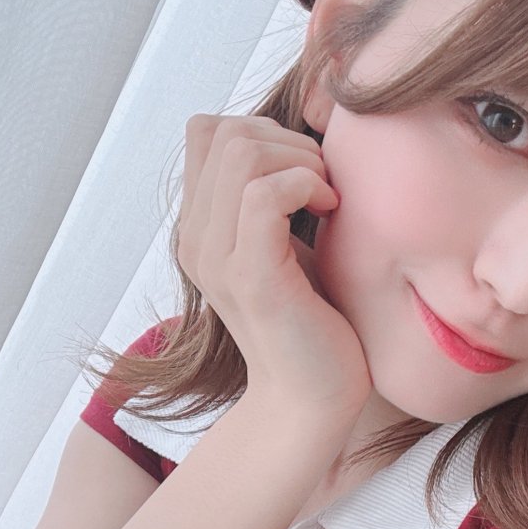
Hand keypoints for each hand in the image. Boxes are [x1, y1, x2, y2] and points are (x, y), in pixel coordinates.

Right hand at [177, 113, 371, 416]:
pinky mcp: (251, 279)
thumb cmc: (314, 318)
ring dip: (300, 161)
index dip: (262, 129)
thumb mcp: (285, 242)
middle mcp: (196, 240)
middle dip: (287, 141)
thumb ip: (271, 194)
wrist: (312, 398)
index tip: (302, 172)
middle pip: (225, 131)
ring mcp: (218, 259)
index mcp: (199, 228)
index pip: (206, 130)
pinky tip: (331, 212)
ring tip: (327, 198)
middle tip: (322, 185)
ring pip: (241, 153)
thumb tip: (297, 134)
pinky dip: (306, 185)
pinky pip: (263, 195)